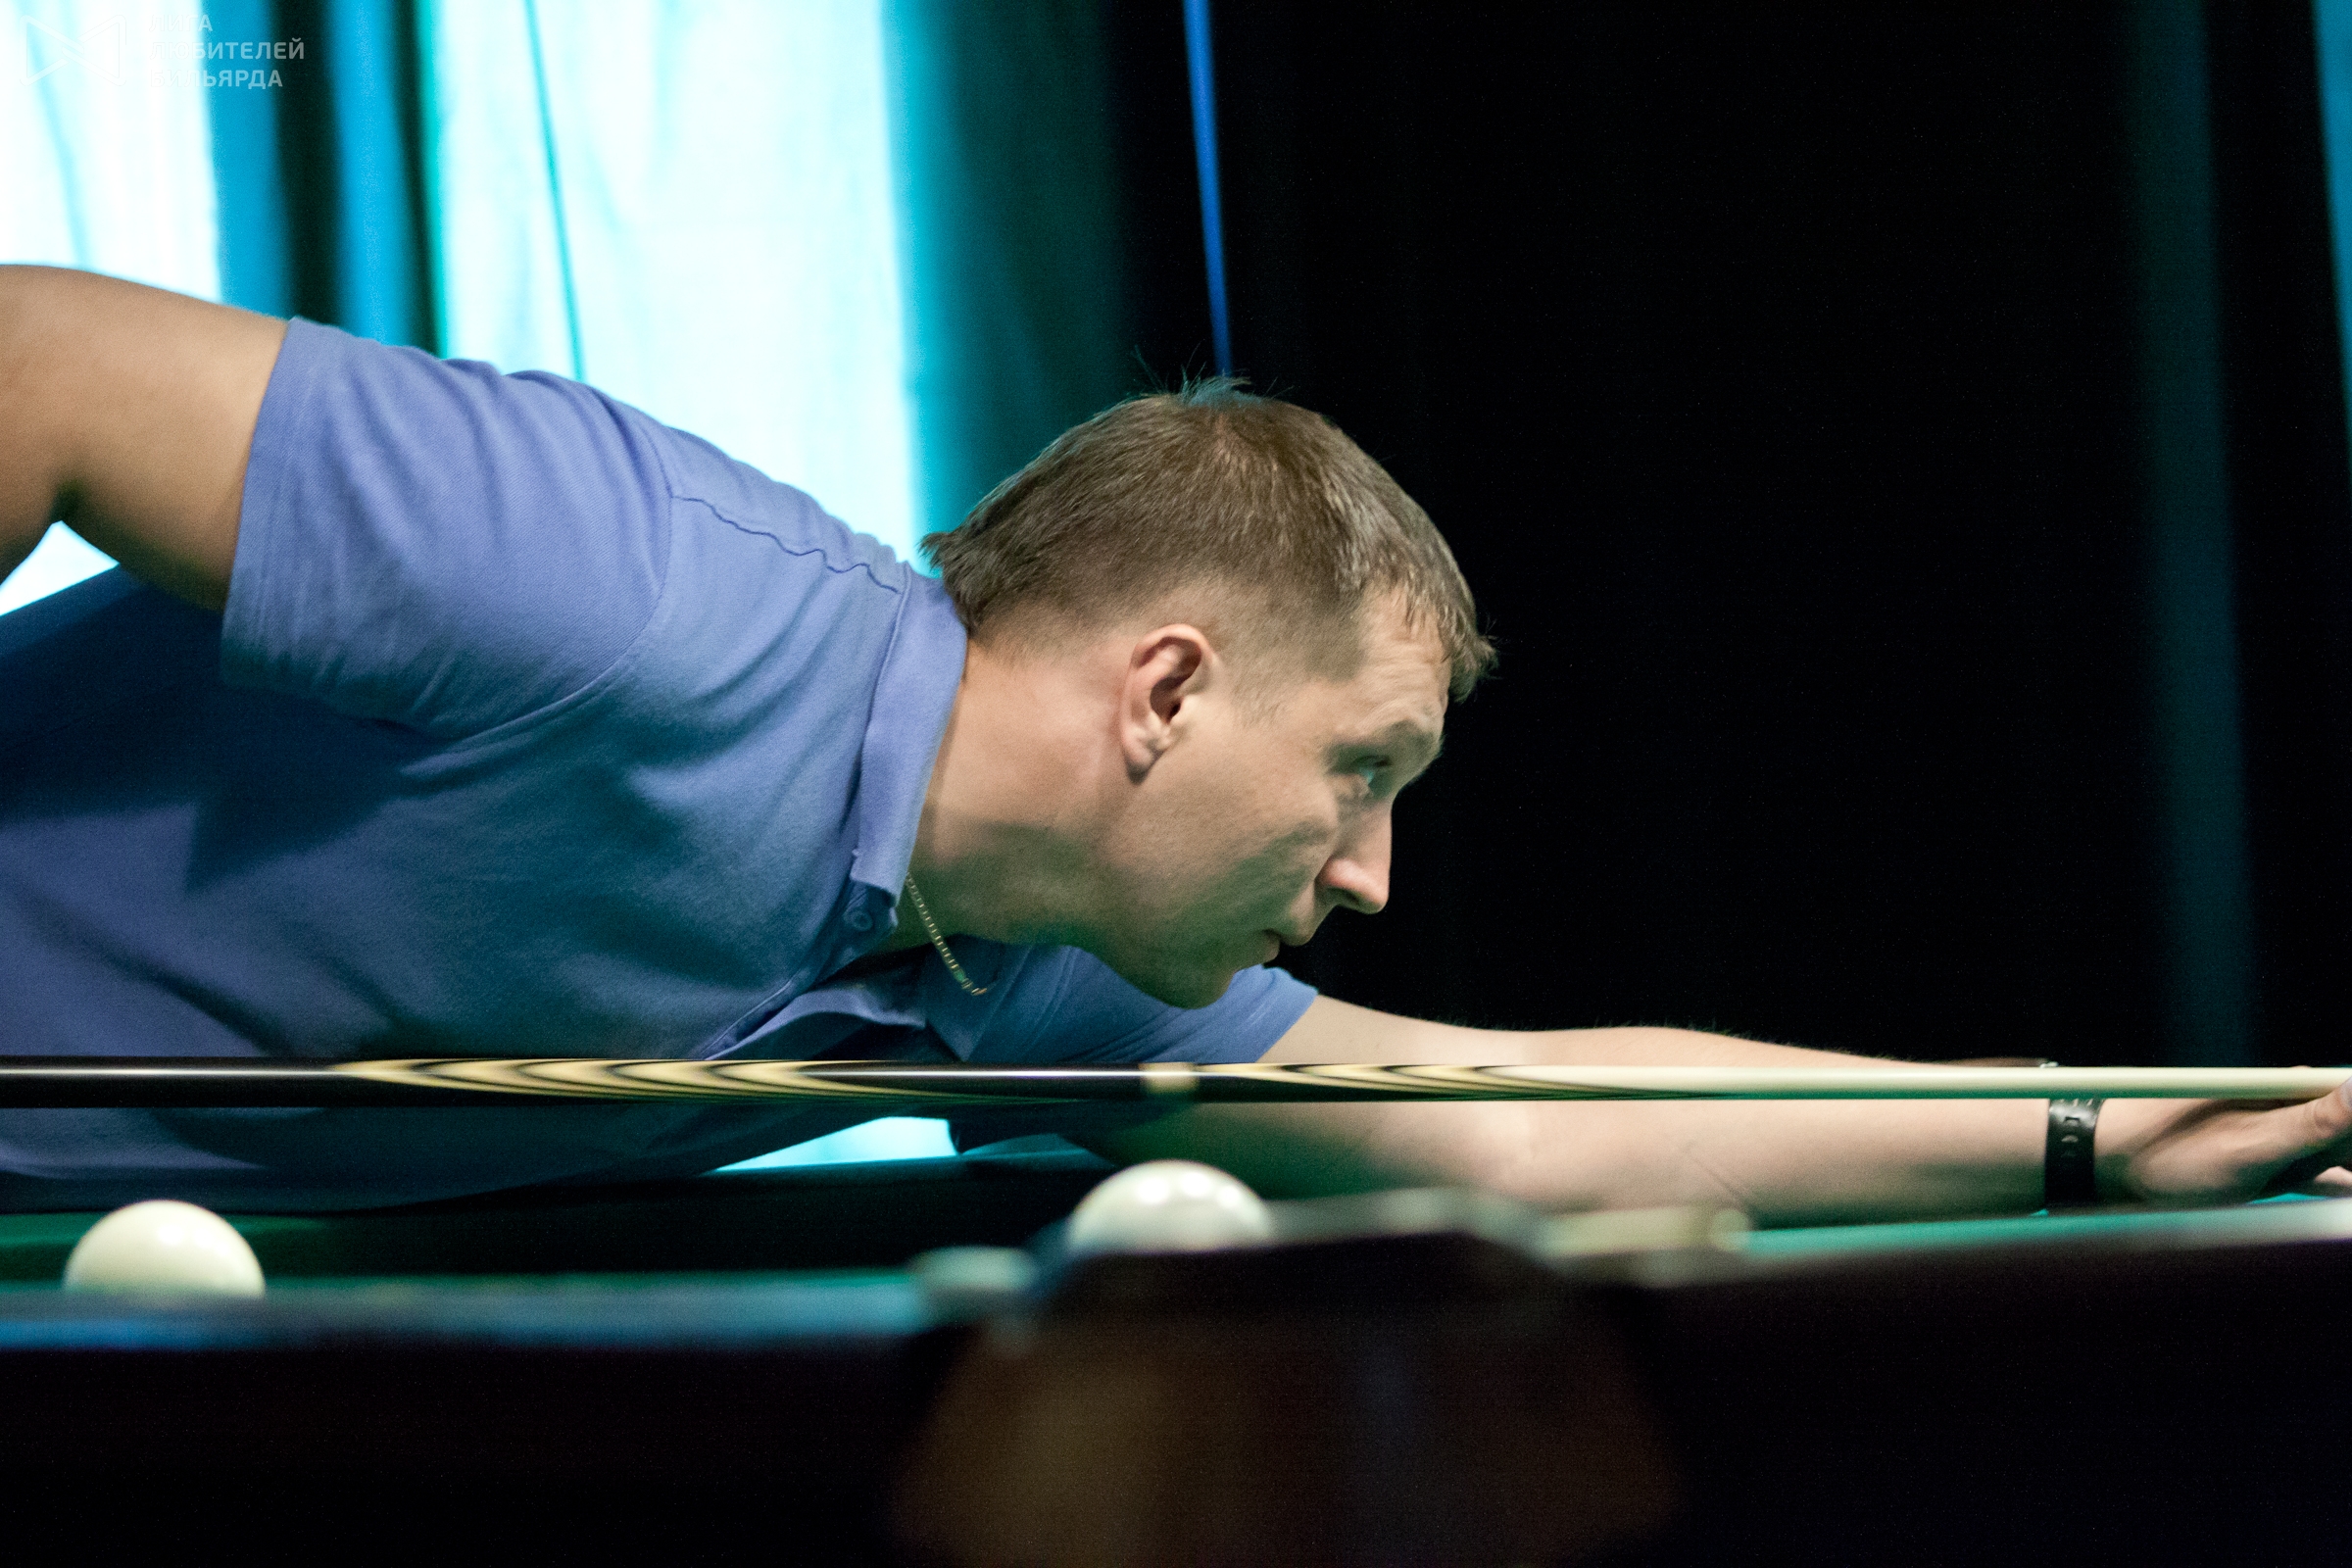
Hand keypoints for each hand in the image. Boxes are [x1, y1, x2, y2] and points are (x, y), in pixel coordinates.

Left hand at [2098, 1081, 2351, 1205]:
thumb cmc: (2167, 1154)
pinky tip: (2343, 1196)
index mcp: (2294, 1091)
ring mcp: (2286, 1139)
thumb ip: (2316, 1123)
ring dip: (2345, 1173)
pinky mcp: (2274, 1170)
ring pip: (2344, 1156)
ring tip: (2344, 1192)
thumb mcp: (2249, 1146)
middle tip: (2347, 1178)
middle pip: (2350, 1129)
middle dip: (2351, 1151)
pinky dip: (2342, 1187)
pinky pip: (2327, 1179)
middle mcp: (2296, 1109)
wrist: (2104, 1170)